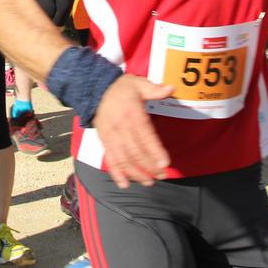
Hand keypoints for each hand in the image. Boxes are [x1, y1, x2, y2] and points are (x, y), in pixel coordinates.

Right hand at [92, 74, 174, 188]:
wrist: (95, 90)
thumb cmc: (121, 88)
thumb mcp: (138, 84)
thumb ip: (154, 89)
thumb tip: (171, 88)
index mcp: (132, 113)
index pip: (145, 136)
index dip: (155, 151)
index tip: (165, 163)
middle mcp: (120, 127)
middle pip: (136, 151)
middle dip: (149, 166)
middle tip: (162, 175)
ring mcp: (110, 136)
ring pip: (123, 159)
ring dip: (136, 173)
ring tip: (149, 182)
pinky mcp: (104, 141)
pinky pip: (110, 159)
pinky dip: (116, 173)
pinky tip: (124, 184)